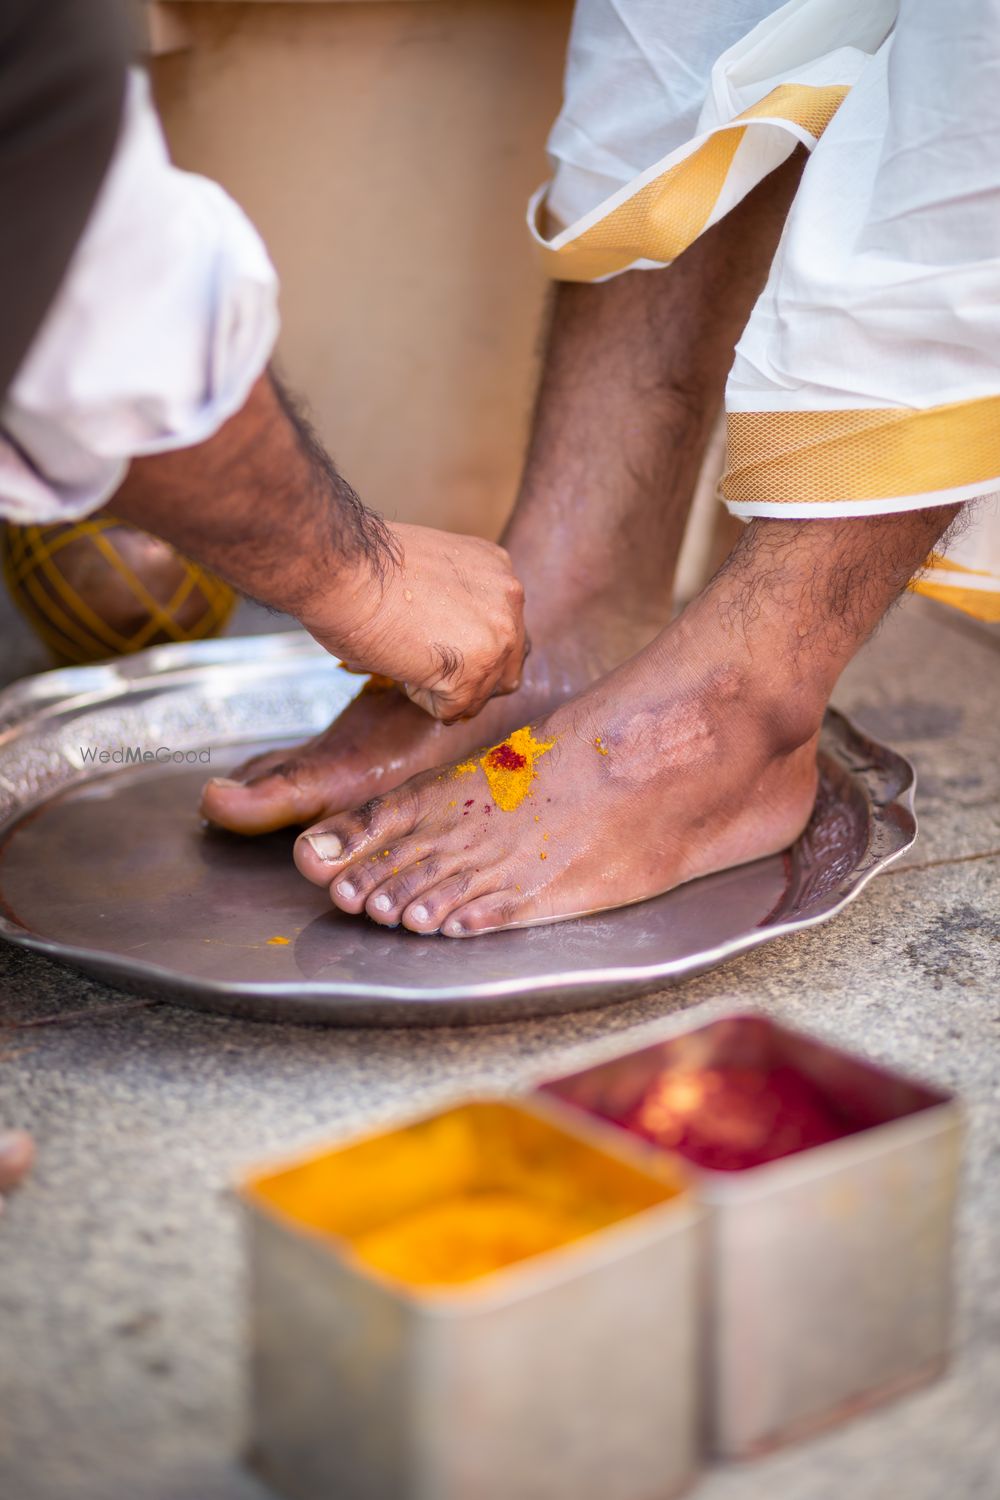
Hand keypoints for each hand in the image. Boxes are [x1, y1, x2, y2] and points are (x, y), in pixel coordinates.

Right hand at [304, 523, 527, 722]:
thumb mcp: (431, 571)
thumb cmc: (364, 566)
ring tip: (405, 655)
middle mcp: (509, 600)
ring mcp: (497, 638)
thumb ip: (456, 601)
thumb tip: (448, 637)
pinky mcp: (472, 673)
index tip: (437, 645)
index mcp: (497, 570)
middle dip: (471, 679)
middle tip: (428, 669)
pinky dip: (420, 697)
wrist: (342, 569)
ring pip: (481, 694)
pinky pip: (451, 710)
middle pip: (508, 666)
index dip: (470, 648)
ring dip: (442, 688)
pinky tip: (399, 663)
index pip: (504, 629)